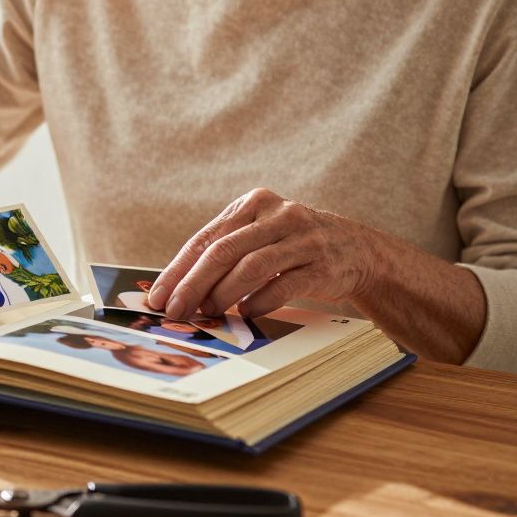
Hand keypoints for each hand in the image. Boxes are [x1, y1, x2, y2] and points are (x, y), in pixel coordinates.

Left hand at [146, 188, 380, 319]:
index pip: (206, 239)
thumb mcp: (260, 235)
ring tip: (208, 312)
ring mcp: (302, 238)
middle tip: (176, 310)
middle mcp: (277, 215)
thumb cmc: (293, 246)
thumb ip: (225, 253)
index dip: (178, 270)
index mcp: (253, 203)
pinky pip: (283, 284)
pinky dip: (260, 301)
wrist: (357, 249)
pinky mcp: (322, 264)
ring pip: (251, 267)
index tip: (159, 296)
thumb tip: (178, 290)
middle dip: (193, 284)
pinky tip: (246, 313)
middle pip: (224, 251)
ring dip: (224, 294)